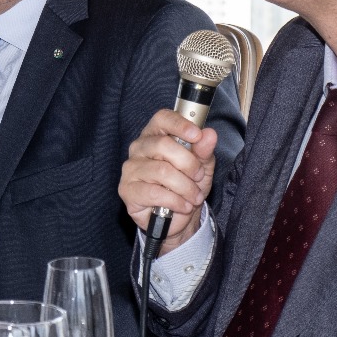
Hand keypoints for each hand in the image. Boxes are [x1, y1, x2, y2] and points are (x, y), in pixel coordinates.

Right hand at [119, 109, 217, 254]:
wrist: (178, 217)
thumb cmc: (186, 185)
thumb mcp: (202, 166)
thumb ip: (204, 150)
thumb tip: (209, 134)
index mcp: (156, 134)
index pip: (162, 119)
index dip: (179, 124)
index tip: (196, 135)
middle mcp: (139, 147)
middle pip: (163, 145)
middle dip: (188, 163)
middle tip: (199, 176)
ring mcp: (130, 168)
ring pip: (162, 171)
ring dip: (185, 187)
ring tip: (194, 196)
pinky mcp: (127, 189)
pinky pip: (155, 192)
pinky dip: (175, 201)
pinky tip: (183, 205)